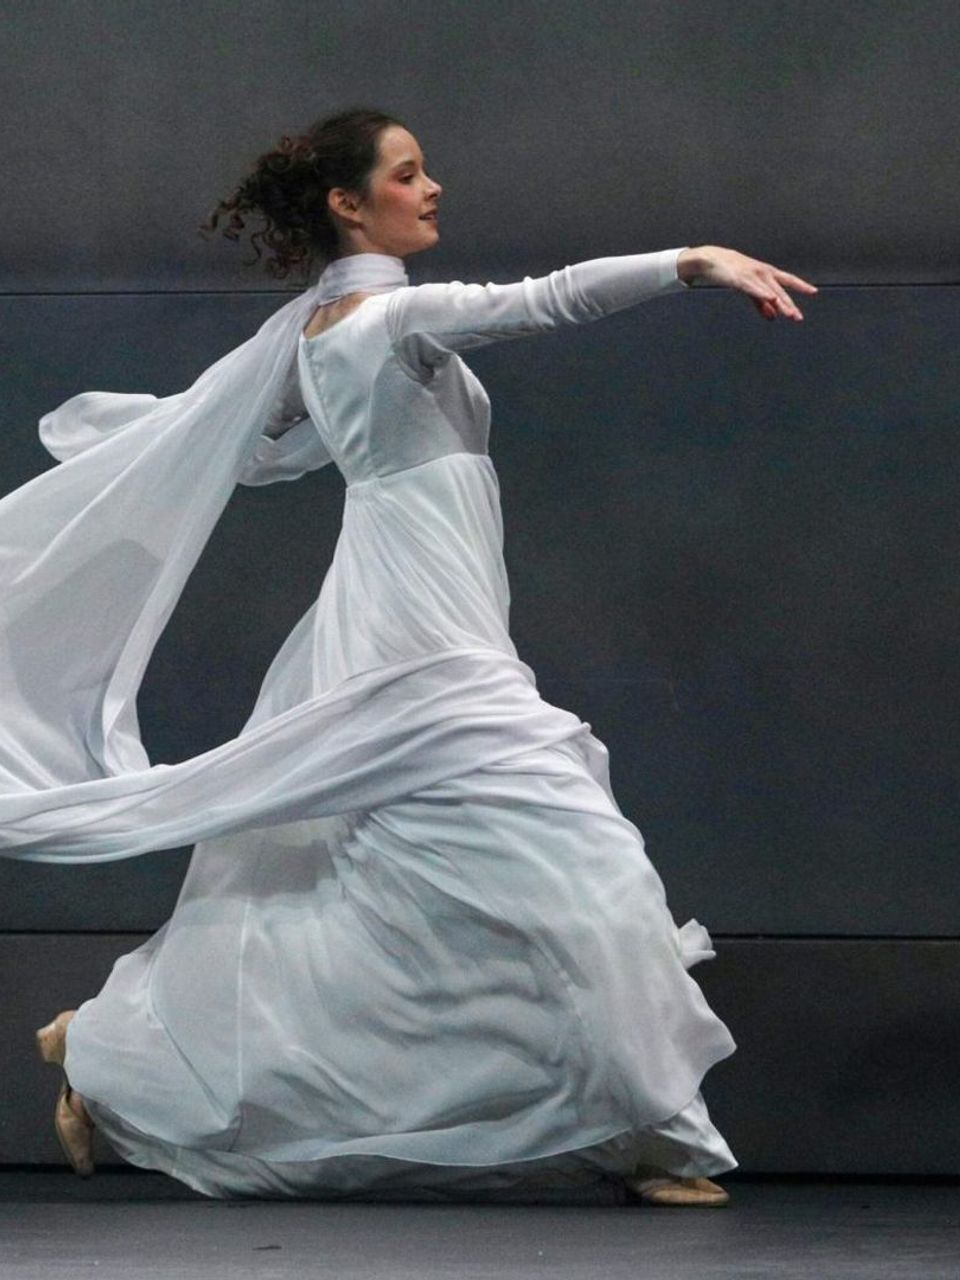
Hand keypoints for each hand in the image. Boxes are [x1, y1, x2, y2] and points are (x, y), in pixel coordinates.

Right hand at [677, 245, 817, 320]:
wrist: (712, 259)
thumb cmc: (732, 272)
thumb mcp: (749, 289)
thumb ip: (761, 303)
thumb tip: (773, 317)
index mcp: (767, 273)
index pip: (788, 280)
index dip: (801, 285)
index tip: (814, 292)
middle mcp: (763, 272)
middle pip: (780, 290)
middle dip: (789, 305)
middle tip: (797, 318)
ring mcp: (753, 275)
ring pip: (770, 291)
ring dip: (780, 303)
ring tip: (788, 314)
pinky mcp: (740, 279)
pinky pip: (754, 288)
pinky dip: (763, 293)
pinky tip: (771, 299)